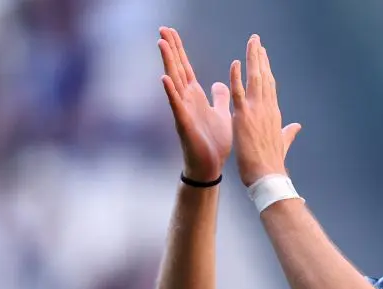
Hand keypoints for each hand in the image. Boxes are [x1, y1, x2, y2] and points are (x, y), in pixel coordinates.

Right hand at [158, 27, 230, 182]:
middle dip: (171, 49)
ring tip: (161, 44)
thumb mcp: (221, 113)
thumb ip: (220, 97)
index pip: (185, 67)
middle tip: (162, 28)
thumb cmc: (214, 142)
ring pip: (174, 82)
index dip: (179, 50)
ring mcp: (183, 111)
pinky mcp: (184, 124)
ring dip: (168, 63)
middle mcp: (186, 100)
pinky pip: (176, 106)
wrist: (210, 166)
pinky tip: (164, 79)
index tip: (171, 32)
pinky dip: (170, 92)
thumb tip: (219, 84)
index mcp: (196, 96)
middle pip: (177, 69)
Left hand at [230, 34, 302, 186]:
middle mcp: (267, 108)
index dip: (266, 68)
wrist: (268, 176)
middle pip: (264, 76)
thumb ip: (288, 133)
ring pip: (255, 79)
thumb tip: (297, 127)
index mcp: (274, 113)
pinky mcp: (244, 117)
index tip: (263, 54)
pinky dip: (237, 77)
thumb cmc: (272, 164)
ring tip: (251, 42)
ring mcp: (256, 110)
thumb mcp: (282, 144)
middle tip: (256, 40)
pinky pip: (239, 93)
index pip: (270, 85)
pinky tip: (235, 63)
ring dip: (253, 59)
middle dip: (260, 57)